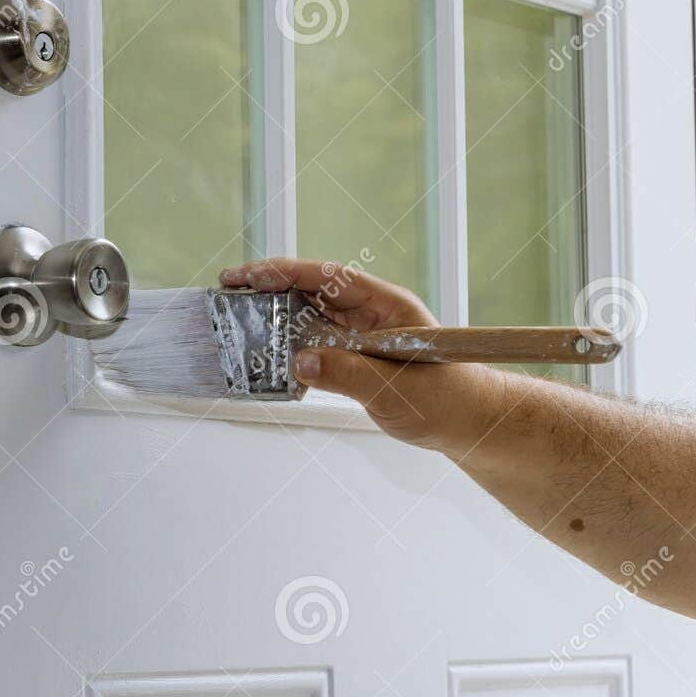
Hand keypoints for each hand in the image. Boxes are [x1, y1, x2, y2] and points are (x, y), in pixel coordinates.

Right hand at [219, 258, 507, 453]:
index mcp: (388, 306)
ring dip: (275, 319)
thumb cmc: (448, 400)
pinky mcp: (357, 359)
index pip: (330, 277)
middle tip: (226, 292)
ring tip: (235, 319)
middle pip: (313, 291)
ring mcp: (363, 336)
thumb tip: (300, 362)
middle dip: (270, 289)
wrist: (469, 424)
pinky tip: (264, 354)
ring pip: (310, 318)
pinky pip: (316, 346)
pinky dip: (289, 348)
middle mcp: (372, 315)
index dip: (287, 272)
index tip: (250, 274)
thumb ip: (348, 375)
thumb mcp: (396, 389)